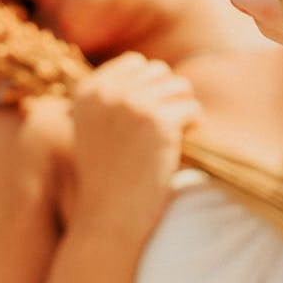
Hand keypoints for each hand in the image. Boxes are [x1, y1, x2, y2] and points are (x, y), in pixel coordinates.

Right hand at [71, 52, 200, 237]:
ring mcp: (133, 105)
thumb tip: (149, 67)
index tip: (150, 113)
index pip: (134, 62)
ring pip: (179, 86)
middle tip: (169, 124)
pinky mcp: (159, 122)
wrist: (108, 220)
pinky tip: (185, 144)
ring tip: (179, 133)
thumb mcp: (94, 128)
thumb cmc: (106, 178)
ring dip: (183, 108)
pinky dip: (195, 124)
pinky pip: (191, 107)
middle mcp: (108, 92)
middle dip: (168, 94)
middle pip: (158, 71)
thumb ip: (113, 96)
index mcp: (88, 91)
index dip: (149, 85)